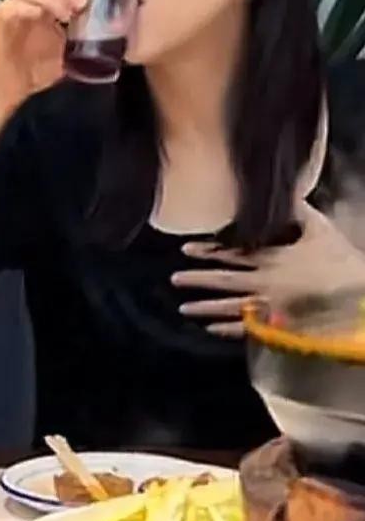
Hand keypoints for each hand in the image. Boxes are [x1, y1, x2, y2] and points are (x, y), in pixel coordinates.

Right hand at [0, 0, 92, 114]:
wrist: (11, 90)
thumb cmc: (36, 70)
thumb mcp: (70, 49)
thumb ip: (86, 34)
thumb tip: (114, 28)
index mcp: (42, 0)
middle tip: (82, 2)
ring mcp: (12, 7)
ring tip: (67, 13)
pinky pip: (13, 5)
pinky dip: (30, 7)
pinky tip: (43, 16)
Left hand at [171, 204, 364, 338]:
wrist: (359, 293)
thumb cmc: (340, 259)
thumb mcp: (319, 228)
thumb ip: (298, 210)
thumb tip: (284, 190)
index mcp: (274, 257)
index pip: (233, 253)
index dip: (208, 251)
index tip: (186, 250)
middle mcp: (267, 282)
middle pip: (225, 281)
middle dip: (197, 279)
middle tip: (173, 279)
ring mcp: (272, 306)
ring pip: (231, 307)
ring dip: (205, 308)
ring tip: (183, 308)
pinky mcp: (279, 325)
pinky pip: (249, 329)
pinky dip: (228, 329)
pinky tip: (210, 329)